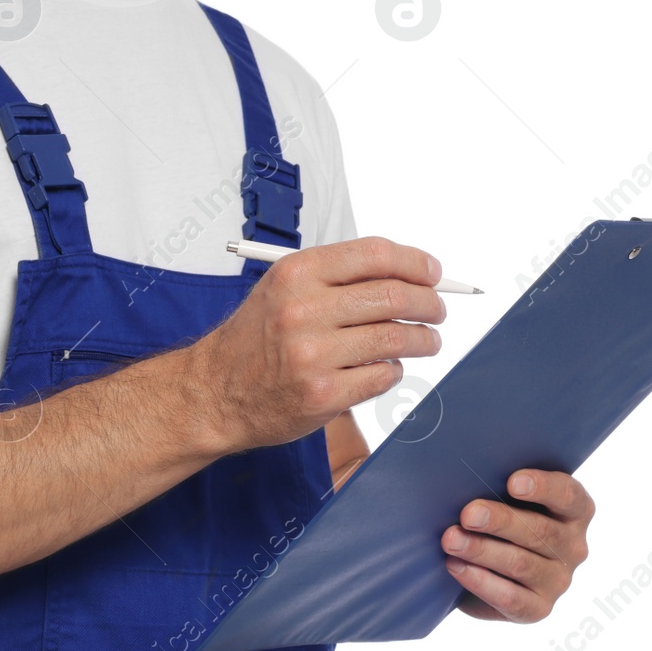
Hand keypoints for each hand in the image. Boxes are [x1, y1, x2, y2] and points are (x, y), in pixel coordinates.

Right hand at [182, 237, 446, 454]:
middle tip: (438, 310)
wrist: (213, 393)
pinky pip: (381, 376)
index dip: (415, 263)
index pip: (375, 255)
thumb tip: (405, 275)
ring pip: (395, 337)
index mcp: (297, 274)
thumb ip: (336, 279)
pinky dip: (394, 370)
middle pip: (393, 295)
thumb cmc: (253, 341)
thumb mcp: (282, 290)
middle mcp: (304, 311)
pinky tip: (388, 367)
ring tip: (428, 341)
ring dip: (423, 339)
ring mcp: (313, 356)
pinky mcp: (322, 395)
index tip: (434, 274)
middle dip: (429, 303)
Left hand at [441, 470, 594, 621]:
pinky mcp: (538, 609)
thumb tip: (465, 478)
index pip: (568, 496)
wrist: (488, 573)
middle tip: (468, 514)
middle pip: (540, 531)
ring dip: (482, 550)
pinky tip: (456, 566)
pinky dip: (480, 581)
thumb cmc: (498, 524)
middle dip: (500, 521)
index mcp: (575, 512)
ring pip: (521, 564)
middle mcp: (574, 547)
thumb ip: (500, 488)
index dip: (543, 488)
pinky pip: (510, 597)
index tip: (512, 482)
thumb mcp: (506, 500)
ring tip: (451, 539)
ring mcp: (559, 581)